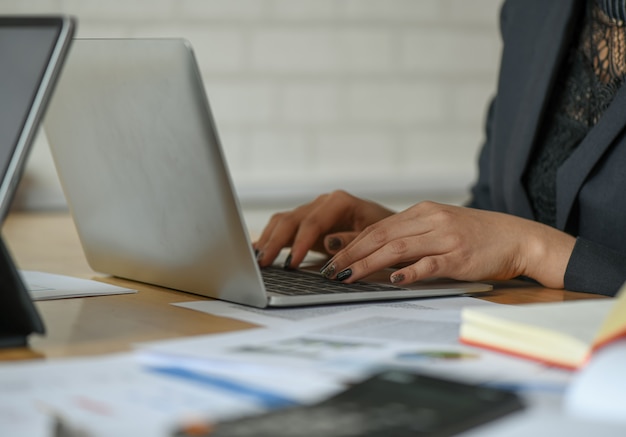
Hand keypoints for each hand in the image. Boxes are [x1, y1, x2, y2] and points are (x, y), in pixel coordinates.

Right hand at [254, 190, 393, 267]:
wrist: (390, 229)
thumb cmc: (385, 232)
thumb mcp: (375, 237)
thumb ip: (352, 240)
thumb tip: (328, 242)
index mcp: (339, 202)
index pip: (312, 222)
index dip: (300, 243)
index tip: (291, 263)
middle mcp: (322, 203)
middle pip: (292, 220)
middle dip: (276, 242)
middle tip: (264, 263)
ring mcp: (313, 211)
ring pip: (283, 221)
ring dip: (269, 239)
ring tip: (258, 259)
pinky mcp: (307, 222)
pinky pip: (284, 227)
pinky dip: (270, 238)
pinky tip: (258, 250)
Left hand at [320, 201, 575, 287]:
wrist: (518, 237)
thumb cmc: (476, 235)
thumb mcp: (440, 227)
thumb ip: (412, 236)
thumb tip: (377, 252)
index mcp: (424, 212)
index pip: (379, 228)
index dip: (352, 243)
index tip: (331, 257)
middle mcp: (431, 220)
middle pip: (382, 236)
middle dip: (351, 254)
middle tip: (329, 269)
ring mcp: (446, 238)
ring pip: (399, 248)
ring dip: (368, 263)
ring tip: (347, 276)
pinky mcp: (460, 257)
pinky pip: (430, 264)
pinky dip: (410, 271)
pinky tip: (393, 279)